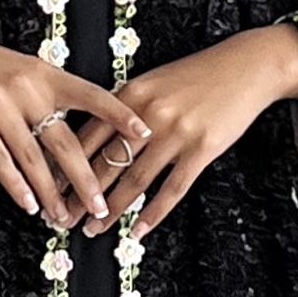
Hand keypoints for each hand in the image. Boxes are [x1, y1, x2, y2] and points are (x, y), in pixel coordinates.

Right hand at [0, 0, 150, 226]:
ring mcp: (0, 105)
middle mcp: (28, 88)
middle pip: (66, 141)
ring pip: (34, 159)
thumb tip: (72, 126)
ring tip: (64, 218)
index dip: (119, 116)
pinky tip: (28, 205)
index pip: (92, 95)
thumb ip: (45, 91)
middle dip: (87, 179)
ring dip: (52, 194)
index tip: (145, 135)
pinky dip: (16, 186)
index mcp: (45, 73)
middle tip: (103, 207)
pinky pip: (0, 160)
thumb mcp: (18, 67)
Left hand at [65, 23, 297, 237]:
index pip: (89, 136)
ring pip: (135, 181)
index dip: (66, 165)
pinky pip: (172, 189)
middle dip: (81, 195)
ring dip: (111, 211)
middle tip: (62, 218)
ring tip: (94, 230)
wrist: (247, 65)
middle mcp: (148, 115)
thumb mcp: (155, 81)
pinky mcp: (202, 150)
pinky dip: (153, 214)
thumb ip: (126, 107)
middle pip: (106, 163)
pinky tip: (137, 231)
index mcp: (131, 95)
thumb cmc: (200, 74)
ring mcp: (176, 133)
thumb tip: (98, 136)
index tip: (50, 187)